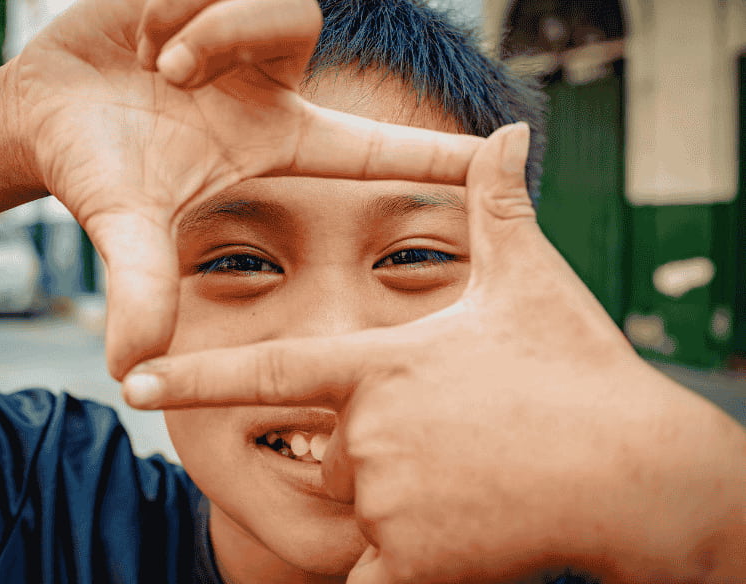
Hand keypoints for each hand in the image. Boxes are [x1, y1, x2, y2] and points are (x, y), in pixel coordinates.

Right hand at [5, 0, 481, 378]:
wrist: (43, 112)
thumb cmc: (95, 169)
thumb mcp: (126, 227)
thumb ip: (141, 288)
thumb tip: (131, 371)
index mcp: (275, 138)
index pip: (372, 146)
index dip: (432, 151)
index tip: (500, 150)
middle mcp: (271, 81)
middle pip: (298, 21)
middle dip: (230, 35)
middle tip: (171, 71)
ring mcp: (243, 34)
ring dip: (201, 23)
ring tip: (154, 56)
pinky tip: (146, 24)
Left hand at [123, 123, 745, 582]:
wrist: (639, 469)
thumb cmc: (580, 370)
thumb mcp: (532, 280)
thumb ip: (498, 208)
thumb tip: (507, 130)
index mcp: (381, 365)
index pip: (269, 371)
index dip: (198, 375)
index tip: (135, 381)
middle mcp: (369, 431)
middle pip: (336, 453)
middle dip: (383, 454)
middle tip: (459, 444)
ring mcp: (388, 498)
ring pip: (365, 506)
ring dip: (407, 501)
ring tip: (475, 482)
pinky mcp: (414, 558)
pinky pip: (376, 573)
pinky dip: (403, 567)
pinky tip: (458, 541)